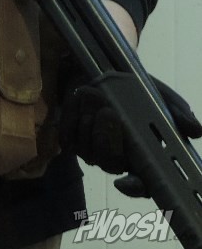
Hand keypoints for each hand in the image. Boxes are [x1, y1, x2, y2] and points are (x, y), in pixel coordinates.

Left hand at [59, 71, 201, 195]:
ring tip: (94, 94)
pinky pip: (68, 135)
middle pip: (109, 164)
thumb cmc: (135, 91)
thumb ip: (177, 113)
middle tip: (110, 112)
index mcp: (143, 156)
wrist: (101, 70)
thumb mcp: (160, 97)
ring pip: (87, 149)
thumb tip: (196, 130)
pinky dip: (73, 113)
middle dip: (108, 138)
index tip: (127, 182)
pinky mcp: (72, 139)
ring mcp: (92, 151)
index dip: (136, 188)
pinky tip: (81, 96)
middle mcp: (118, 159)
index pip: (143, 185)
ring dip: (89, 120)